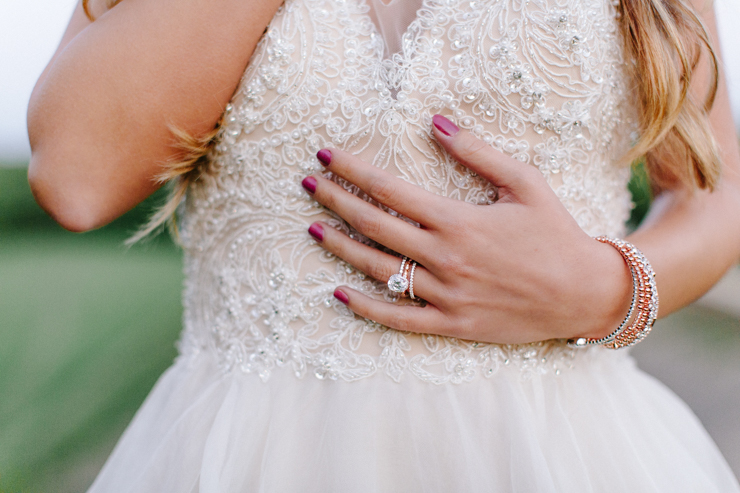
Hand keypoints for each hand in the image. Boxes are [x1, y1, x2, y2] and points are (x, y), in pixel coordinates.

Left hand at [301, 115, 632, 343]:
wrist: (584, 294)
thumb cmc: (556, 234)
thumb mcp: (526, 183)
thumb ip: (478, 152)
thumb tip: (435, 122)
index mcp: (458, 220)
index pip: (390, 190)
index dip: (353, 171)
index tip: (326, 156)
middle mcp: (444, 257)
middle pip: (375, 226)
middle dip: (336, 201)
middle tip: (308, 186)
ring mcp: (445, 294)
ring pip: (379, 269)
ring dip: (341, 248)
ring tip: (314, 229)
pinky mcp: (451, 324)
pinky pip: (398, 318)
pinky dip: (366, 308)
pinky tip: (340, 294)